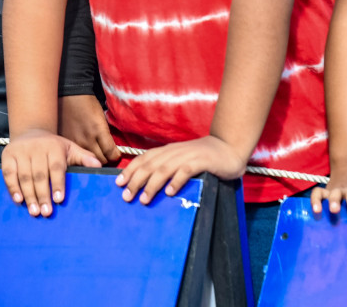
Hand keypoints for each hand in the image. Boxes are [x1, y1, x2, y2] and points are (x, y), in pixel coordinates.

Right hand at [2, 128, 101, 217]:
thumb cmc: (54, 146)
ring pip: (24, 176)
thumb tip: (98, 166)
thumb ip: (84, 158)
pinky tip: (18, 200)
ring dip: (29, 195)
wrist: (30, 131)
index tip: (59, 200)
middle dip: (42, 195)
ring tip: (34, 212)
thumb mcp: (70, 148)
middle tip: (46, 213)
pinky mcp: (7, 155)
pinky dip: (12, 187)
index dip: (57, 184)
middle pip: (39, 174)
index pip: (56, 167)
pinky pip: (8, 173)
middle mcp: (36, 148)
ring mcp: (20, 152)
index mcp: (54, 147)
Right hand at [58, 94, 117, 164]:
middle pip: (101, 161)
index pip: (111, 154)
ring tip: (95, 151)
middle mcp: (87, 139)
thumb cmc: (88, 104)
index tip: (115, 153)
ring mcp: (75, 142)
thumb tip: (112, 150)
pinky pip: (77, 154)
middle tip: (106, 153)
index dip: (116, 156)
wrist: (69, 95)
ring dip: (94, 158)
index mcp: (99, 131)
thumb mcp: (102, 118)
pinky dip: (82, 154)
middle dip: (106, 158)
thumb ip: (107, 136)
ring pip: (89, 160)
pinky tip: (83, 148)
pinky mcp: (66, 142)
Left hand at [116, 135, 246, 205]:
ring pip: (164, 168)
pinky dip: (176, 181)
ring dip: (152, 184)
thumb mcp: (181, 161)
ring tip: (144, 199)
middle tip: (126, 196)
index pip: (144, 159)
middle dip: (136, 181)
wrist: (228, 147)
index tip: (118, 184)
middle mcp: (174, 152)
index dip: (130, 170)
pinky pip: (186, 170)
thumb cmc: (203, 158)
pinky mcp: (202, 161)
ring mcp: (188, 155)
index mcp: (167, 151)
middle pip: (150, 165)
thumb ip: (167, 168)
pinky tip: (169, 192)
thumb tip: (146, 186)